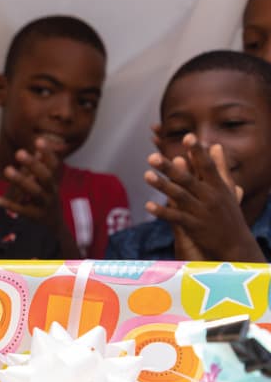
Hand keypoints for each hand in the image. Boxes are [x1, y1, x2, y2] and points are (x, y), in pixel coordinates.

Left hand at [0, 138, 62, 229]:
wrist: (55, 225)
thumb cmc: (47, 198)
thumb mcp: (47, 182)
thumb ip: (42, 164)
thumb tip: (40, 141)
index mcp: (53, 181)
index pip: (54, 165)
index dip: (48, 153)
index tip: (38, 140)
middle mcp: (51, 191)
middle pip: (45, 177)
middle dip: (33, 164)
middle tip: (18, 152)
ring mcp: (44, 204)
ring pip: (34, 192)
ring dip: (21, 180)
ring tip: (7, 169)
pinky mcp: (35, 216)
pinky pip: (21, 209)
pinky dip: (9, 204)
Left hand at [144, 134, 259, 261]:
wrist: (236, 245)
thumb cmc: (229, 214)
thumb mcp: (228, 189)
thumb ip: (220, 167)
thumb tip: (215, 145)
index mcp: (218, 186)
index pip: (207, 166)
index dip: (197, 152)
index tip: (188, 136)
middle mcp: (210, 197)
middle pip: (188, 180)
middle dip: (170, 168)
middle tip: (152, 157)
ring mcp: (202, 212)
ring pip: (179, 196)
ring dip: (162, 186)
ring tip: (146, 175)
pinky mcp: (194, 227)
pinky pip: (176, 217)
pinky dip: (163, 212)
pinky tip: (148, 206)